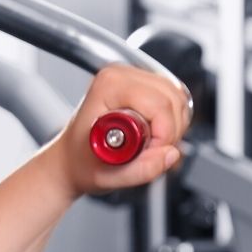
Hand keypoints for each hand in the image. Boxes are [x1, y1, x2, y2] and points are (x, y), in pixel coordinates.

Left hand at [48, 64, 193, 195]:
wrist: (72, 159)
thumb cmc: (82, 161)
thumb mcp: (108, 176)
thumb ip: (142, 169)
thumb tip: (171, 154)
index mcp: (108, 86)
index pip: (159, 104)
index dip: (163, 135)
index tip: (149, 154)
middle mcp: (121, 75)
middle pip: (172, 99)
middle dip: (170, 133)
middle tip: (150, 153)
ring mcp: (134, 77)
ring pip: (179, 98)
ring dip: (173, 128)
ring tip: (150, 145)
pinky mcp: (145, 85)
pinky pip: (176, 100)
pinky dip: (174, 122)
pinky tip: (155, 135)